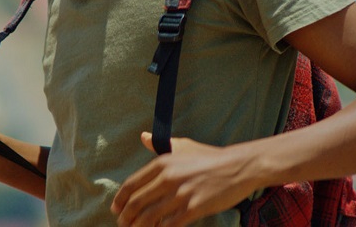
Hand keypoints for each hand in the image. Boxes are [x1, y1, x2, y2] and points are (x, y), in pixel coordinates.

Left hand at [110, 132, 256, 226]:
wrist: (239, 167)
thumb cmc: (210, 158)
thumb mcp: (183, 146)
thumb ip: (160, 145)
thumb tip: (143, 137)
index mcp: (162, 163)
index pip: (132, 184)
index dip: (120, 200)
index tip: (116, 210)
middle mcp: (168, 177)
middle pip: (137, 202)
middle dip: (126, 217)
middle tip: (123, 224)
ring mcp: (181, 193)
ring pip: (150, 216)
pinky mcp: (194, 207)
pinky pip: (170, 225)